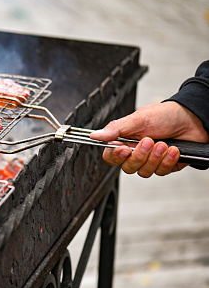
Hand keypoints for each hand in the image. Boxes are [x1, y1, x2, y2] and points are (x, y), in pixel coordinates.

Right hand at [89, 101, 208, 177]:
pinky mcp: (165, 166)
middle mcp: (136, 152)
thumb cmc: (165, 115)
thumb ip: (115, 129)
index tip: (124, 149)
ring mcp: (150, 160)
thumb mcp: (138, 119)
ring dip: (155, 158)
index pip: (110, 156)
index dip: (115, 156)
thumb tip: (94, 135)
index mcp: (125, 141)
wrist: (193, 119)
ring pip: (144, 172)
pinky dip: (168, 161)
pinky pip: (161, 172)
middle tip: (149, 141)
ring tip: (164, 143)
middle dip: (140, 156)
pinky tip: (173, 150)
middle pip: (128, 167)